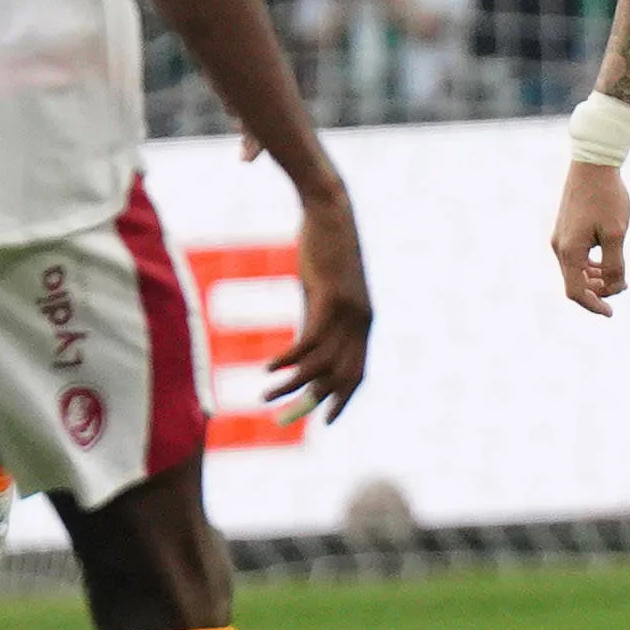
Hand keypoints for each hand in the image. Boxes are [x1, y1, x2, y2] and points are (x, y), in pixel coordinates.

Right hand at [267, 182, 371, 420]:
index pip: (358, 374)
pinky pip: (309, 341)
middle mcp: (361, 321)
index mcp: (363, 322)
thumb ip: (316, 320)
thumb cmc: (323, 248)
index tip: (323, 421)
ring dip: (291, 384)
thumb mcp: (321, 291)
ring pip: (321, 364)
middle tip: (282, 419)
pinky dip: (288, 359)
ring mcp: (348, 310)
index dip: (342, 401)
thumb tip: (303, 352)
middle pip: (340, 378)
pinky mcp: (330, 296)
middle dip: (312, 402)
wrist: (329, 208)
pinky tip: (268, 367)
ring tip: (266, 395)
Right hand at [551, 159, 629, 316]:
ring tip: (618, 275)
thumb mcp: (617, 234)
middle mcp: (559, 247)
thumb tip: (616, 288)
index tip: (610, 313)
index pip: (576, 292)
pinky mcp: (564, 228)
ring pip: (574, 270)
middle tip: (623, 286)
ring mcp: (560, 237)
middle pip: (574, 283)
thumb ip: (615, 266)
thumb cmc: (607, 198)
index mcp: (570, 251)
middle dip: (597, 291)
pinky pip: (574, 256)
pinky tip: (606, 260)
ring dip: (594, 278)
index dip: (593, 305)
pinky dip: (589, 265)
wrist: (593, 164)